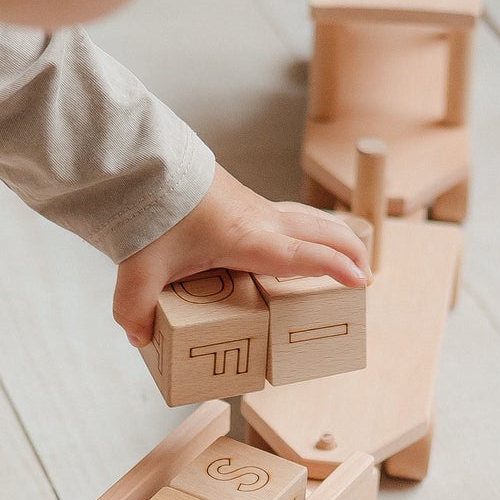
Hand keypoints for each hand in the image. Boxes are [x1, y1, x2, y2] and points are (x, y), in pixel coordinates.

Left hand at [113, 165, 371, 346]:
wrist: (145, 161)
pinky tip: (304, 237)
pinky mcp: (246, 200)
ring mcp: (256, 206)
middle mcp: (261, 220)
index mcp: (247, 239)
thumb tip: (140, 338)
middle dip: (350, 253)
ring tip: (350, 257)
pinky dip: (312, 227)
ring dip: (336, 236)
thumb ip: (136, 308)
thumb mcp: (139, 269)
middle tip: (364, 278)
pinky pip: (293, 214)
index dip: (334, 268)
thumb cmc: (150, 211)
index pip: (303, 255)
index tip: (359, 282)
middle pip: (322, 232)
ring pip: (311, 219)